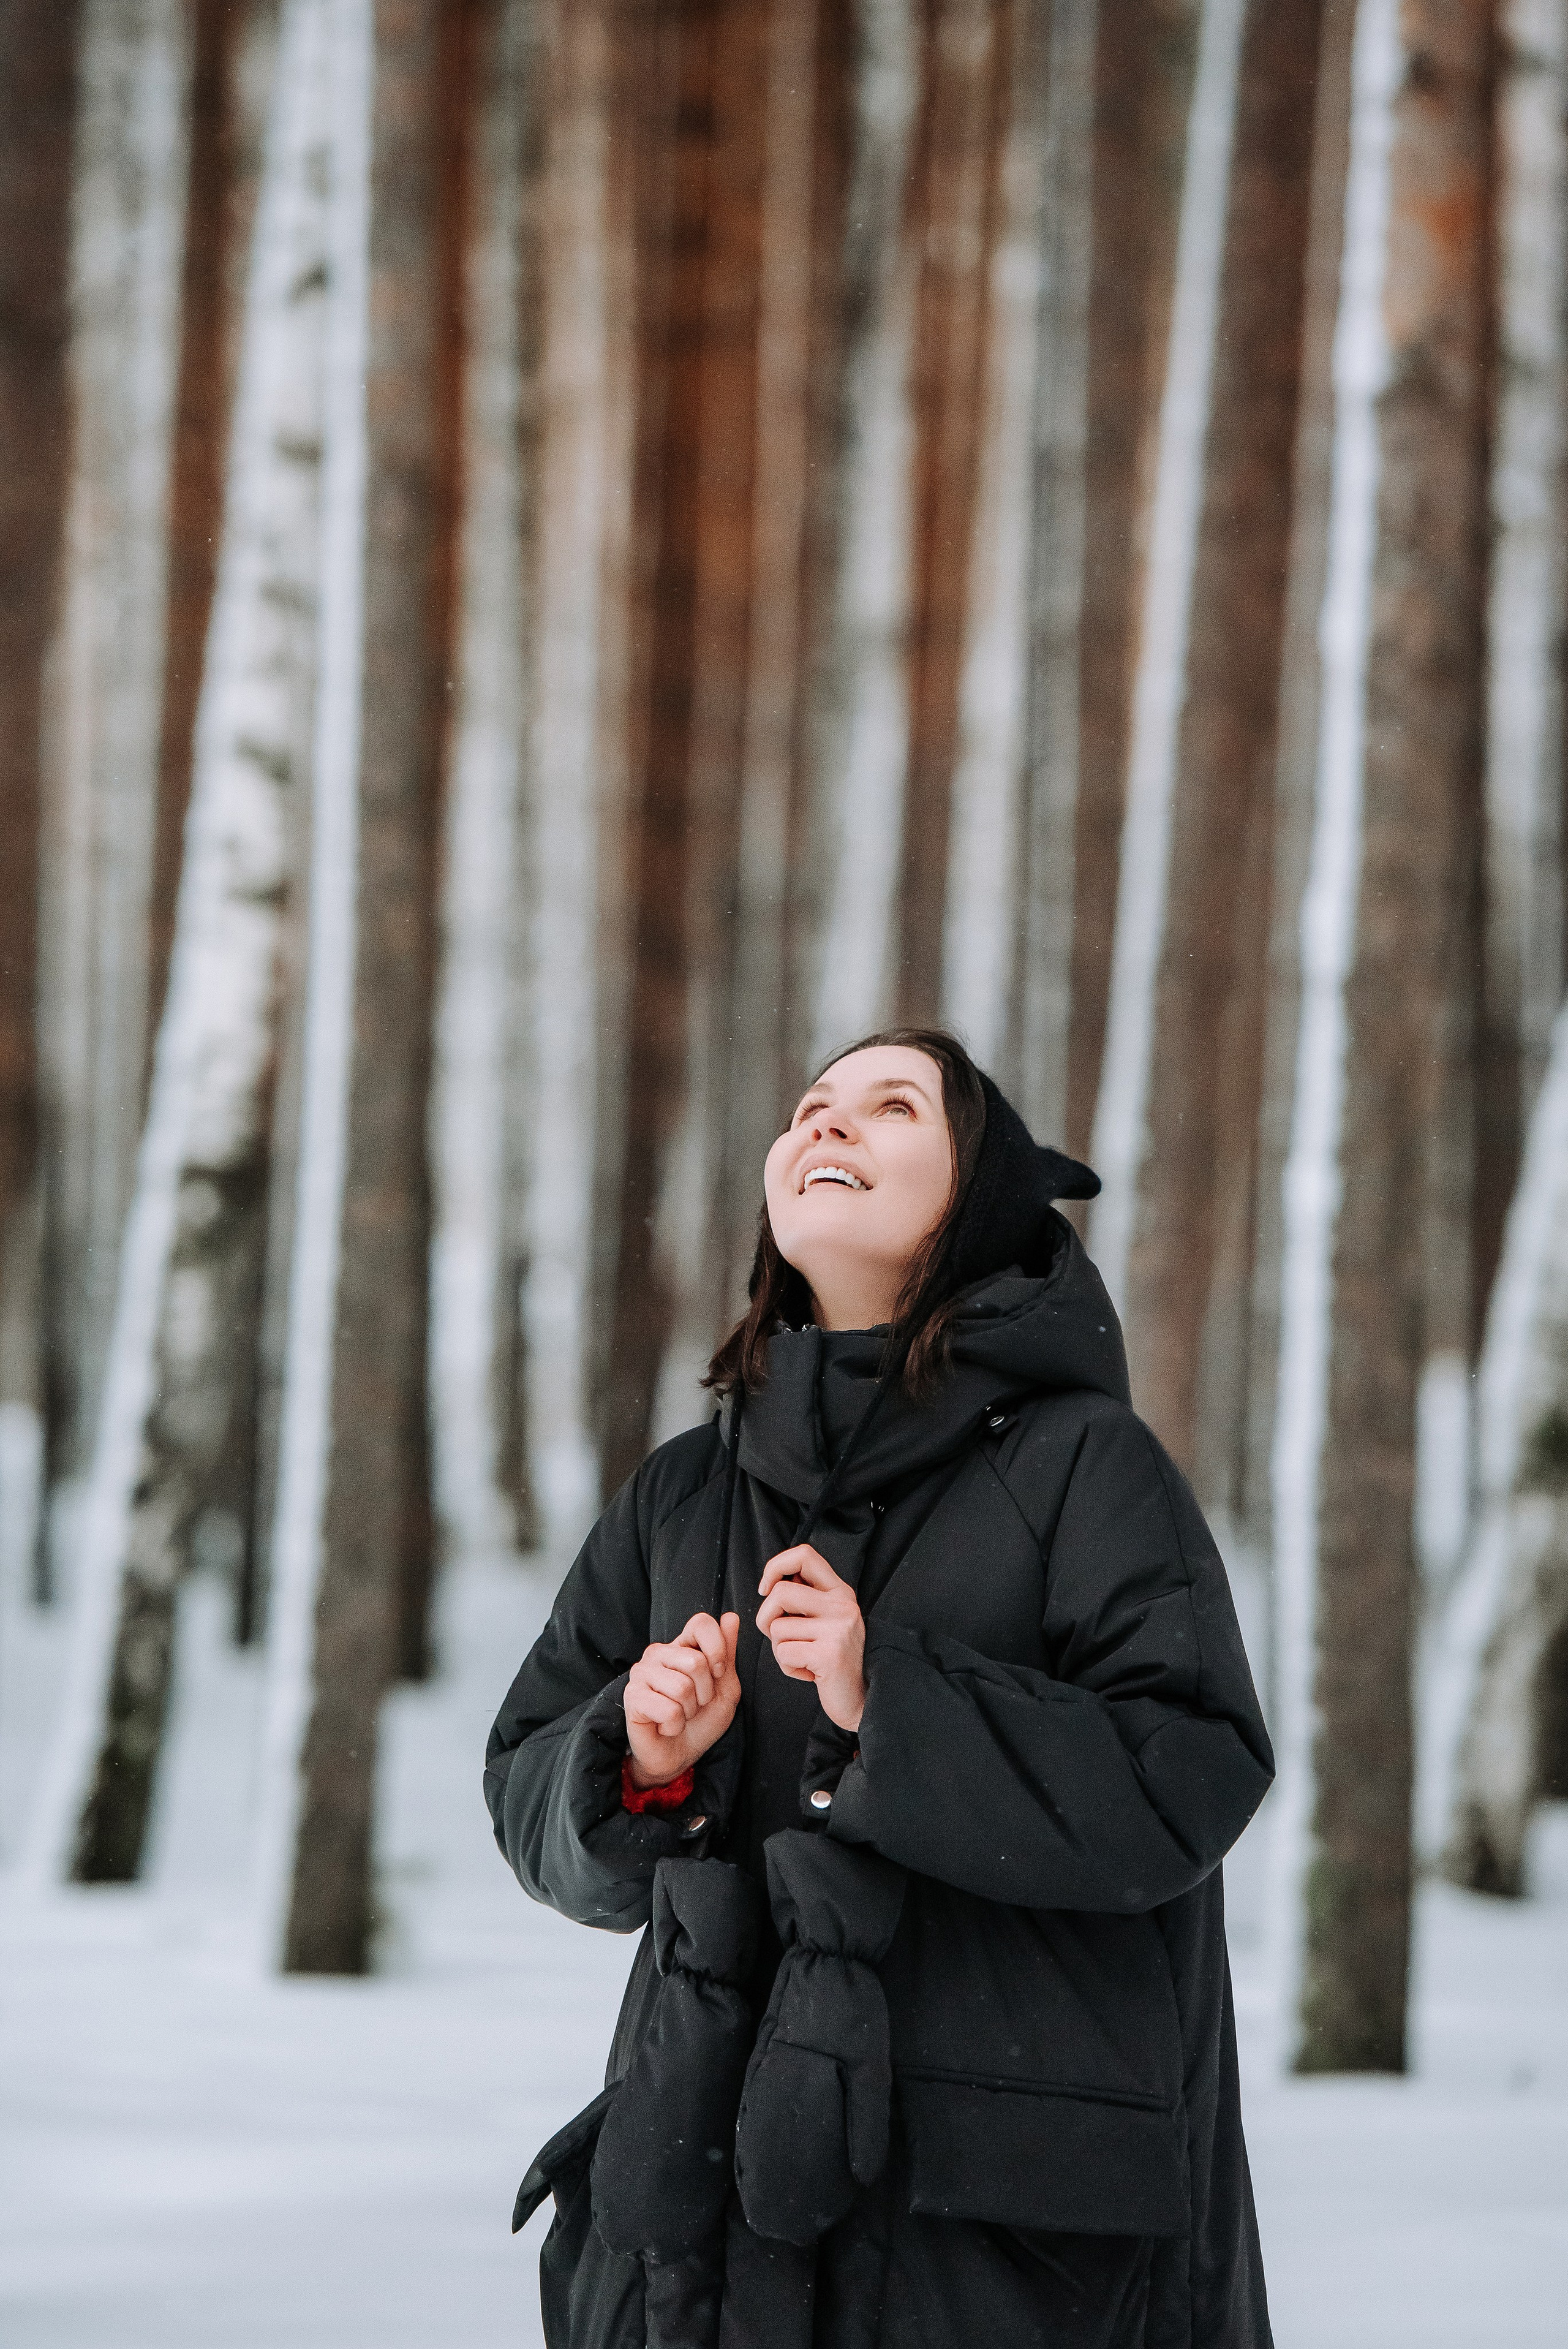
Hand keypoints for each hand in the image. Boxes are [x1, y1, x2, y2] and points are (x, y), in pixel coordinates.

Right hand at [624, 1611, 741, 1788]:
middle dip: (705, 1692)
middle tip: (694, 1704)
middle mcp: (658, 1653)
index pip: (700, 1623)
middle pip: (696, 1661)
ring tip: (680, 1715)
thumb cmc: (702, 1721)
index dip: (718, 1648)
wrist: (679, 1755)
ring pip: (682, 1687)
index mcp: (682, 1646)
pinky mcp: (632, 1696)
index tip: (718, 1672)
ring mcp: (642, 1672)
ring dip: (689, 1711)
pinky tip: (665, 1725)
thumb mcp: (725, 1688)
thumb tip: (730, 1617)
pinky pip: (668, 1709)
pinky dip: (675, 1724)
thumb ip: (727, 1654)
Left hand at [756, 1545, 865, 1731]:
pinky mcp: (829, 1655)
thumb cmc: (832, 1659)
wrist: (862, 1700)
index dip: (776, 1567)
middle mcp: (843, 1606)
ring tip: (804, 1659)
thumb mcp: (827, 1620)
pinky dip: (787, 1668)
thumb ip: (806, 1598)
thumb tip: (773, 1580)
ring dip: (779, 1649)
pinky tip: (809, 1674)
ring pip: (777, 1627)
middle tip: (781, 1638)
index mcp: (840, 1592)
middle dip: (766, 1618)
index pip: (804, 1555)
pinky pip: (783, 1653)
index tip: (766, 1589)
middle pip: (780, 1592)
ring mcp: (838, 1629)